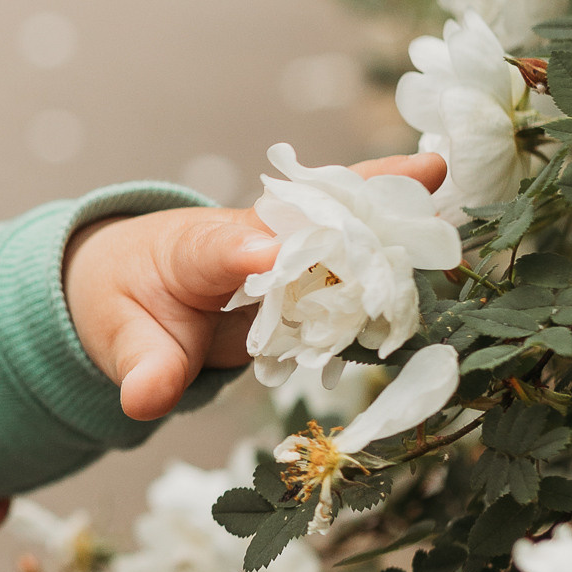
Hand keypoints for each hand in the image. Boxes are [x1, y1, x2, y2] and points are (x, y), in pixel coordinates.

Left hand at [64, 154, 450, 421]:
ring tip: (451, 185)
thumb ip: (141, 368)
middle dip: (359, 195)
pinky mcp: (309, 270)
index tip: (272, 254)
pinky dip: (397, 242)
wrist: (134, 282)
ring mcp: (285, 250)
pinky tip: (447, 236)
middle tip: (424, 171)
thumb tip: (144, 400)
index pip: (218, 247)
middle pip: (304, 214)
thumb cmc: (130, 304)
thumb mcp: (120, 338)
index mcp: (193, 251)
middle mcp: (249, 238)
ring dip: (393, 210)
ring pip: (342, 224)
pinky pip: (355, 253)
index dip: (246, 249)